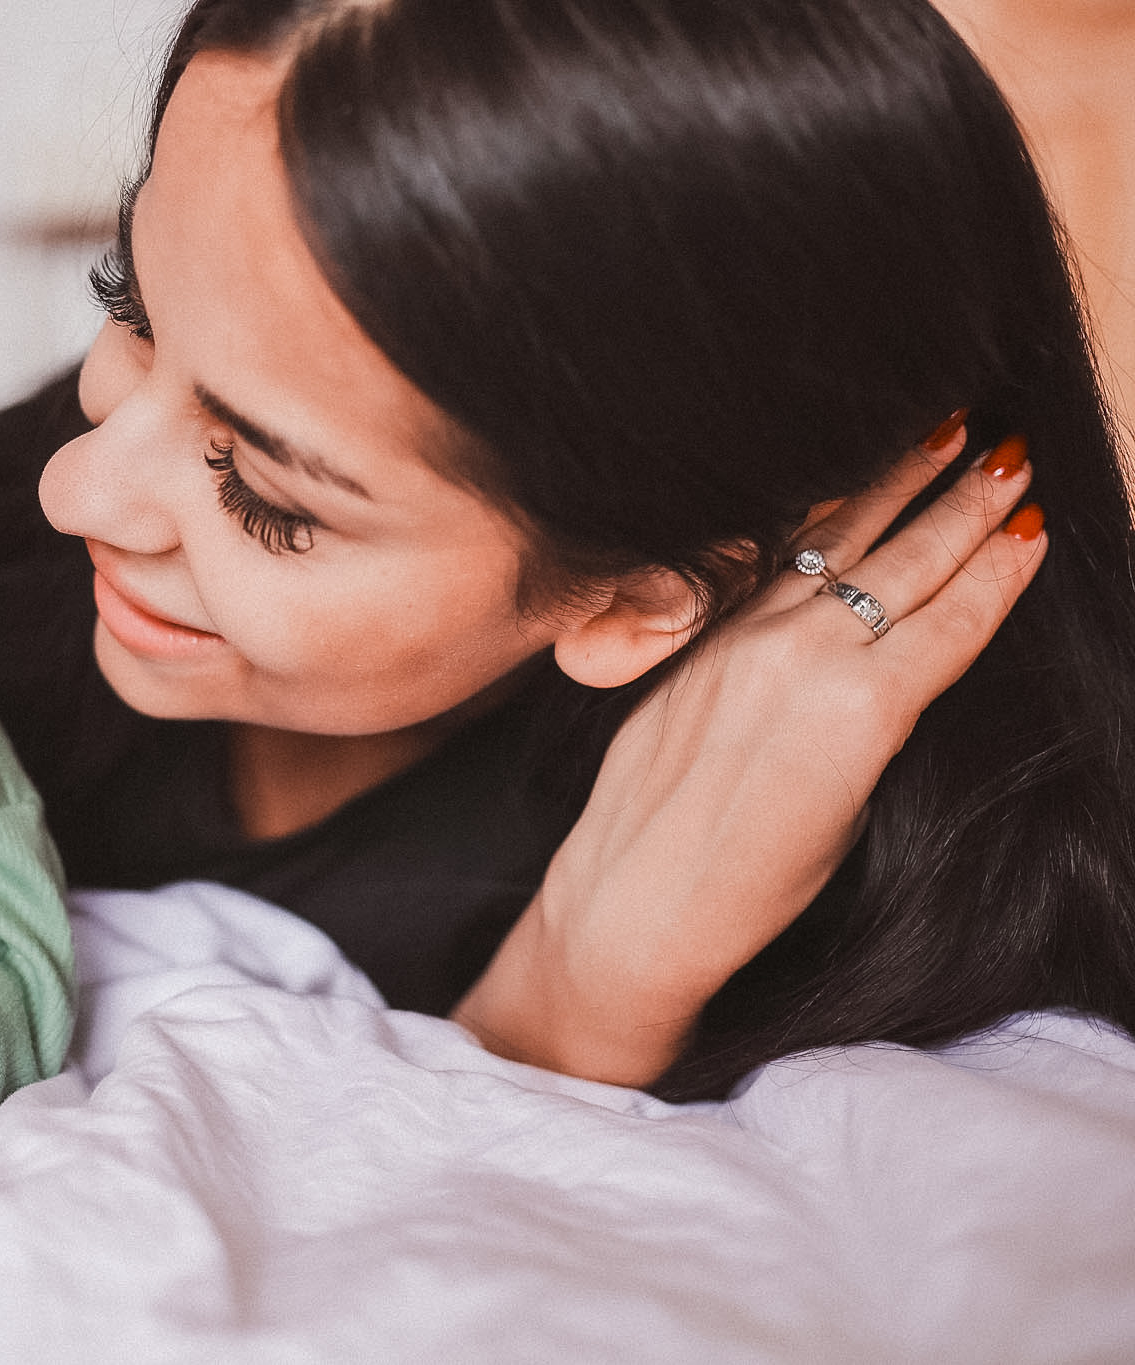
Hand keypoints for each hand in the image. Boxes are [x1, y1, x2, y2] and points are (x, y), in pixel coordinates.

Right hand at [456, 428, 1046, 1084]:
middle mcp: (761, 633)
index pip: (801, 544)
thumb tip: (806, 664)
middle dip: (928, 477)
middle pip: (858, 535)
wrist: (635, 902)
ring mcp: (808, 664)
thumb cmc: (648, 839)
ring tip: (1014, 461)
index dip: (859, 494)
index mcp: (715, 634)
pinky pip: (944, 626)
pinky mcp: (857, 711)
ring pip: (907, 563)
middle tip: (980, 429)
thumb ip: (745, 676)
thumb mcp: (677, 723)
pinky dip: (991, 580)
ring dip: (970, 507)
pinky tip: (1027, 542)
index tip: (901, 454)